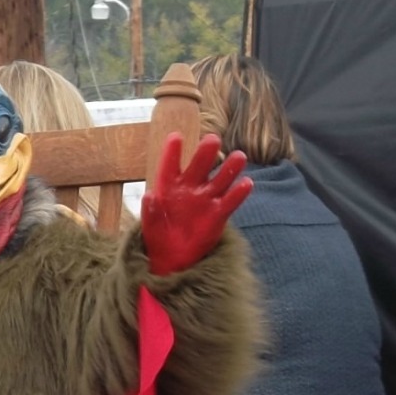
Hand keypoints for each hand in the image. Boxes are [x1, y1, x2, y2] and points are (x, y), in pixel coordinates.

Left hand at [141, 133, 252, 275]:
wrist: (172, 257)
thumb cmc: (158, 234)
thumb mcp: (150, 225)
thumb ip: (150, 210)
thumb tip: (149, 195)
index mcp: (169, 186)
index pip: (170, 165)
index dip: (172, 151)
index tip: (176, 137)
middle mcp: (190, 187)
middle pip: (200, 165)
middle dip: (206, 153)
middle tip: (213, 139)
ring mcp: (205, 199)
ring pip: (220, 179)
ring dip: (230, 168)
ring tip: (239, 157)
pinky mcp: (217, 214)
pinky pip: (230, 201)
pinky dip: (238, 193)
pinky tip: (246, 183)